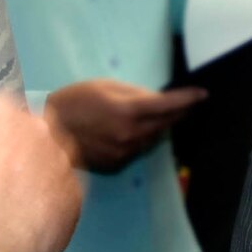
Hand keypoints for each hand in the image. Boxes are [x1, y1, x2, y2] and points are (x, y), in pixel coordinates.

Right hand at [0, 93, 81, 251]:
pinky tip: (35, 227)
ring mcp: (60, 158)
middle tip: (5, 185)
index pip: (0, 116)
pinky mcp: (76, 192)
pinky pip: (65, 197)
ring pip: (53, 165)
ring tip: (20, 210)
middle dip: (22, 155)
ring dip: (41, 180)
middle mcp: (34, 127)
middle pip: (33, 135)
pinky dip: (54, 209)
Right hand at [44, 79, 206, 172]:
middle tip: (188, 104)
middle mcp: (131, 135)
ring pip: (153, 137)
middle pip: (165, 124)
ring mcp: (125, 152)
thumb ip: (134, 93)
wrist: (49, 134)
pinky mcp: (118, 164)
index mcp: (128, 112)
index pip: (168, 105)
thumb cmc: (74, 102)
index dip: (188, 99)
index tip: (202, 94)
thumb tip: (156, 100)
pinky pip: (139, 149)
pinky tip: (134, 129)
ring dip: (160, 126)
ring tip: (159, 114)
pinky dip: (142, 138)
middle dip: (179, 113)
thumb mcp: (104, 86)